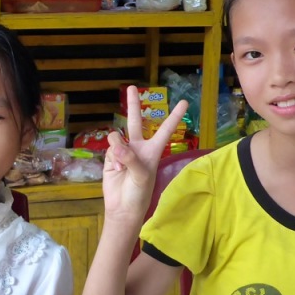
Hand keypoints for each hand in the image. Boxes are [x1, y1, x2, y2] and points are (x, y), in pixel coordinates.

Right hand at [102, 86, 188, 222]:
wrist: (122, 207)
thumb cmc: (139, 194)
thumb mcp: (142, 176)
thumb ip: (130, 158)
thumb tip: (116, 144)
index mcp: (153, 151)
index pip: (165, 130)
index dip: (175, 116)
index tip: (185, 102)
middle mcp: (138, 147)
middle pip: (136, 121)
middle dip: (132, 105)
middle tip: (132, 87)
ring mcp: (123, 151)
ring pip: (117, 137)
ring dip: (117, 147)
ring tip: (121, 165)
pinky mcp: (111, 157)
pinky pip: (109, 148)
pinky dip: (112, 158)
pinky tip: (116, 169)